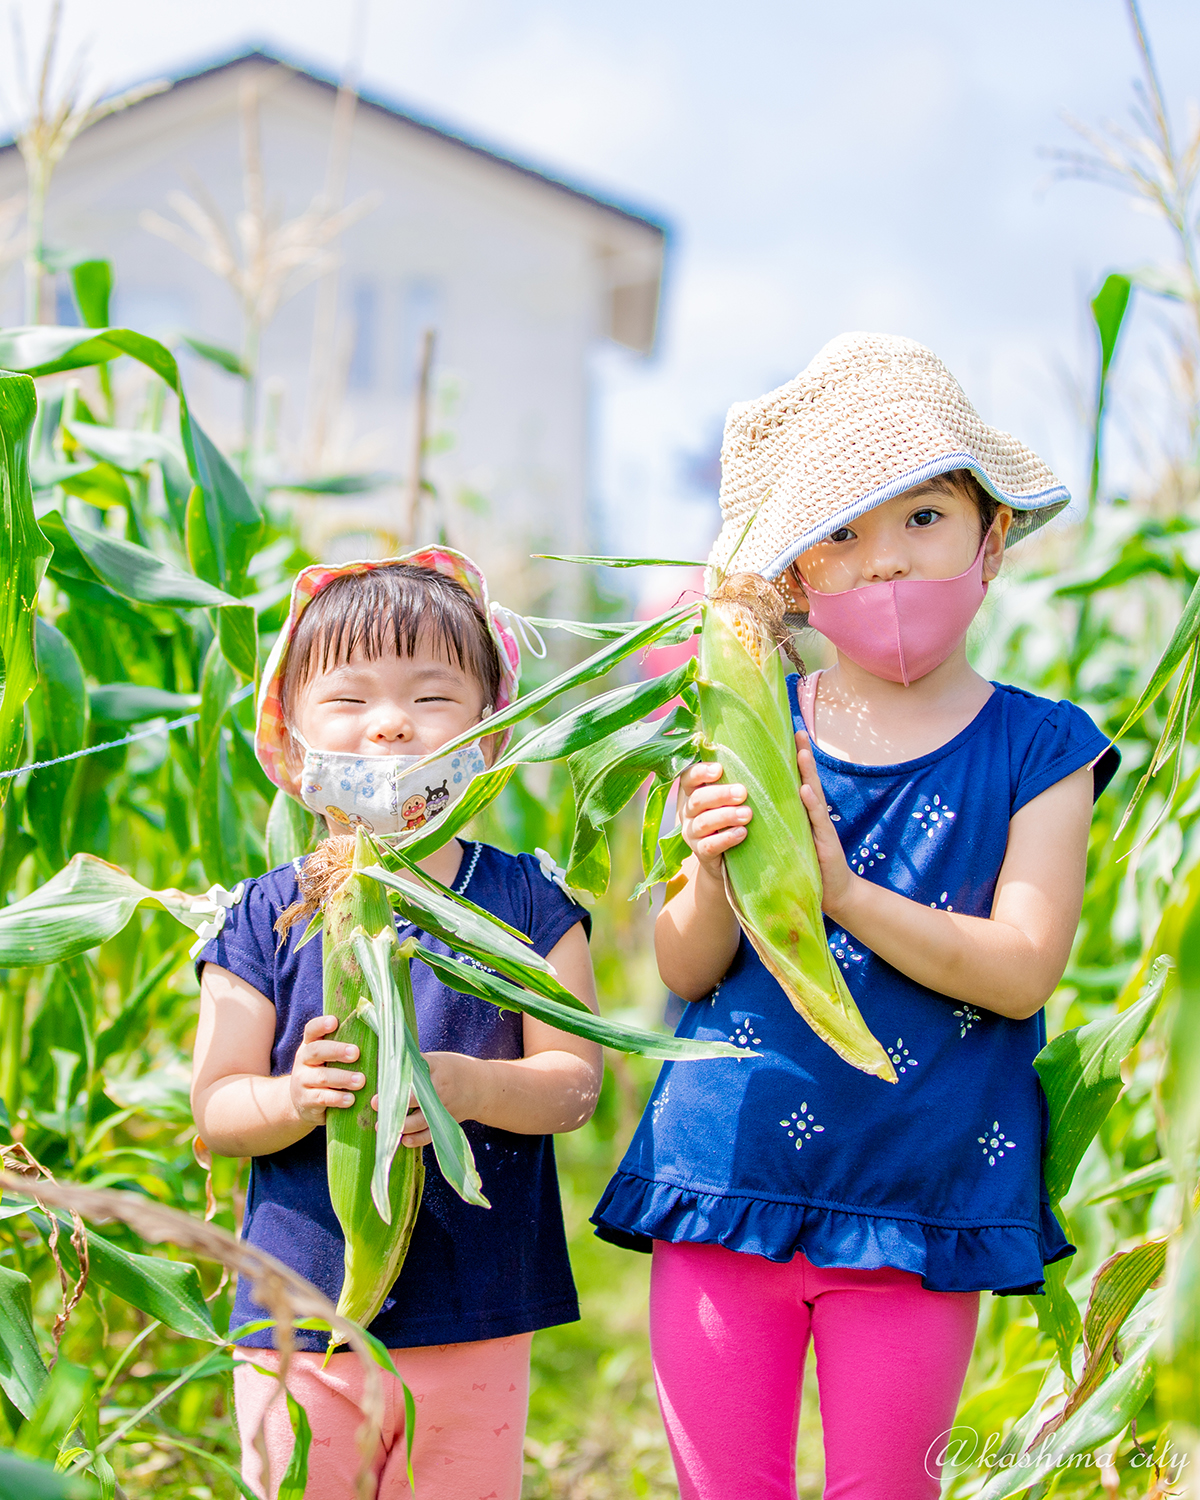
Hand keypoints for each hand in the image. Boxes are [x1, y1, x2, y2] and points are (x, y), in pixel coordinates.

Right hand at [289, 1015, 363, 1125]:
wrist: (301, 1103)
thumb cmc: (325, 1073)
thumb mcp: (328, 1058)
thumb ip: (344, 1045)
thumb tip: (374, 1027)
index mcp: (310, 1045)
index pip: (311, 1030)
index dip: (321, 1024)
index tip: (334, 1022)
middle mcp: (303, 1060)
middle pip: (316, 1051)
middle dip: (337, 1050)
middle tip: (356, 1053)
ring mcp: (302, 1081)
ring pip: (321, 1076)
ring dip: (343, 1078)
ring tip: (360, 1080)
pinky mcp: (306, 1101)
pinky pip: (321, 1098)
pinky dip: (337, 1098)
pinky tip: (351, 1099)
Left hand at [370, 1051, 481, 1148]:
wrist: (483, 1088)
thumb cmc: (453, 1070)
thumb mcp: (437, 1060)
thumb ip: (416, 1064)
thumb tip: (385, 1066)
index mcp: (437, 1067)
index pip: (414, 1068)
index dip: (397, 1074)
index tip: (382, 1078)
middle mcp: (440, 1087)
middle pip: (415, 1097)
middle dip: (394, 1102)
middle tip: (375, 1103)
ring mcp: (443, 1107)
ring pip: (420, 1120)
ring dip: (400, 1125)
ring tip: (380, 1125)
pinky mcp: (445, 1122)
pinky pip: (429, 1135)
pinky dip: (416, 1139)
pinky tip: (403, 1140)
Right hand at [677, 760, 751, 884]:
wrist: (728, 857)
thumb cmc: (735, 815)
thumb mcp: (732, 796)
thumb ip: (739, 776)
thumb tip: (777, 750)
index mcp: (693, 792)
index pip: (688, 778)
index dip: (701, 773)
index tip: (719, 769)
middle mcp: (688, 811)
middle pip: (697, 799)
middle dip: (721, 794)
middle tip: (743, 792)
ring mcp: (692, 833)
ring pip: (703, 822)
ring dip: (726, 816)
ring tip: (748, 814)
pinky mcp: (701, 853)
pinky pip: (709, 845)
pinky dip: (726, 838)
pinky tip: (742, 833)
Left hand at [795, 731, 857, 919]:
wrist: (834, 894)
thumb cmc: (808, 866)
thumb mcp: (790, 839)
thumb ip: (779, 822)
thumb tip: (756, 807)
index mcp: (803, 814)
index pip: (797, 782)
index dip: (793, 760)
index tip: (786, 735)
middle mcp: (814, 815)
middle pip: (808, 780)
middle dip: (803, 755)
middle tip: (797, 731)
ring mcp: (821, 827)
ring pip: (813, 795)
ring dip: (808, 773)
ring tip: (802, 751)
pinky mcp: (824, 842)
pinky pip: (816, 821)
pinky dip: (811, 805)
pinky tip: (805, 790)